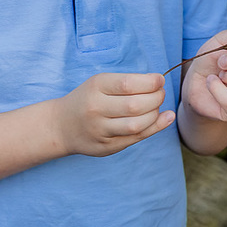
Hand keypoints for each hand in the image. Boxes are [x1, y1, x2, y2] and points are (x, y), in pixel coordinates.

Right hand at [57, 71, 175, 157]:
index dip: (150, 82)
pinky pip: (135, 138)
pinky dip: (155, 128)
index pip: (128, 84)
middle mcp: (96, 109)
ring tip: (156, 106)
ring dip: (155, 114)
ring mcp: (100, 130)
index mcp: (95, 88)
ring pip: (137, 125)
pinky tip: (165, 118)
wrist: (61, 127)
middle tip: (160, 93)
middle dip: (156, 98)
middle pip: (135, 105)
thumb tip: (159, 83)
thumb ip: (126, 83)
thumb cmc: (87, 100)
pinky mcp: (107, 147)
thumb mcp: (99, 83)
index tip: (160, 80)